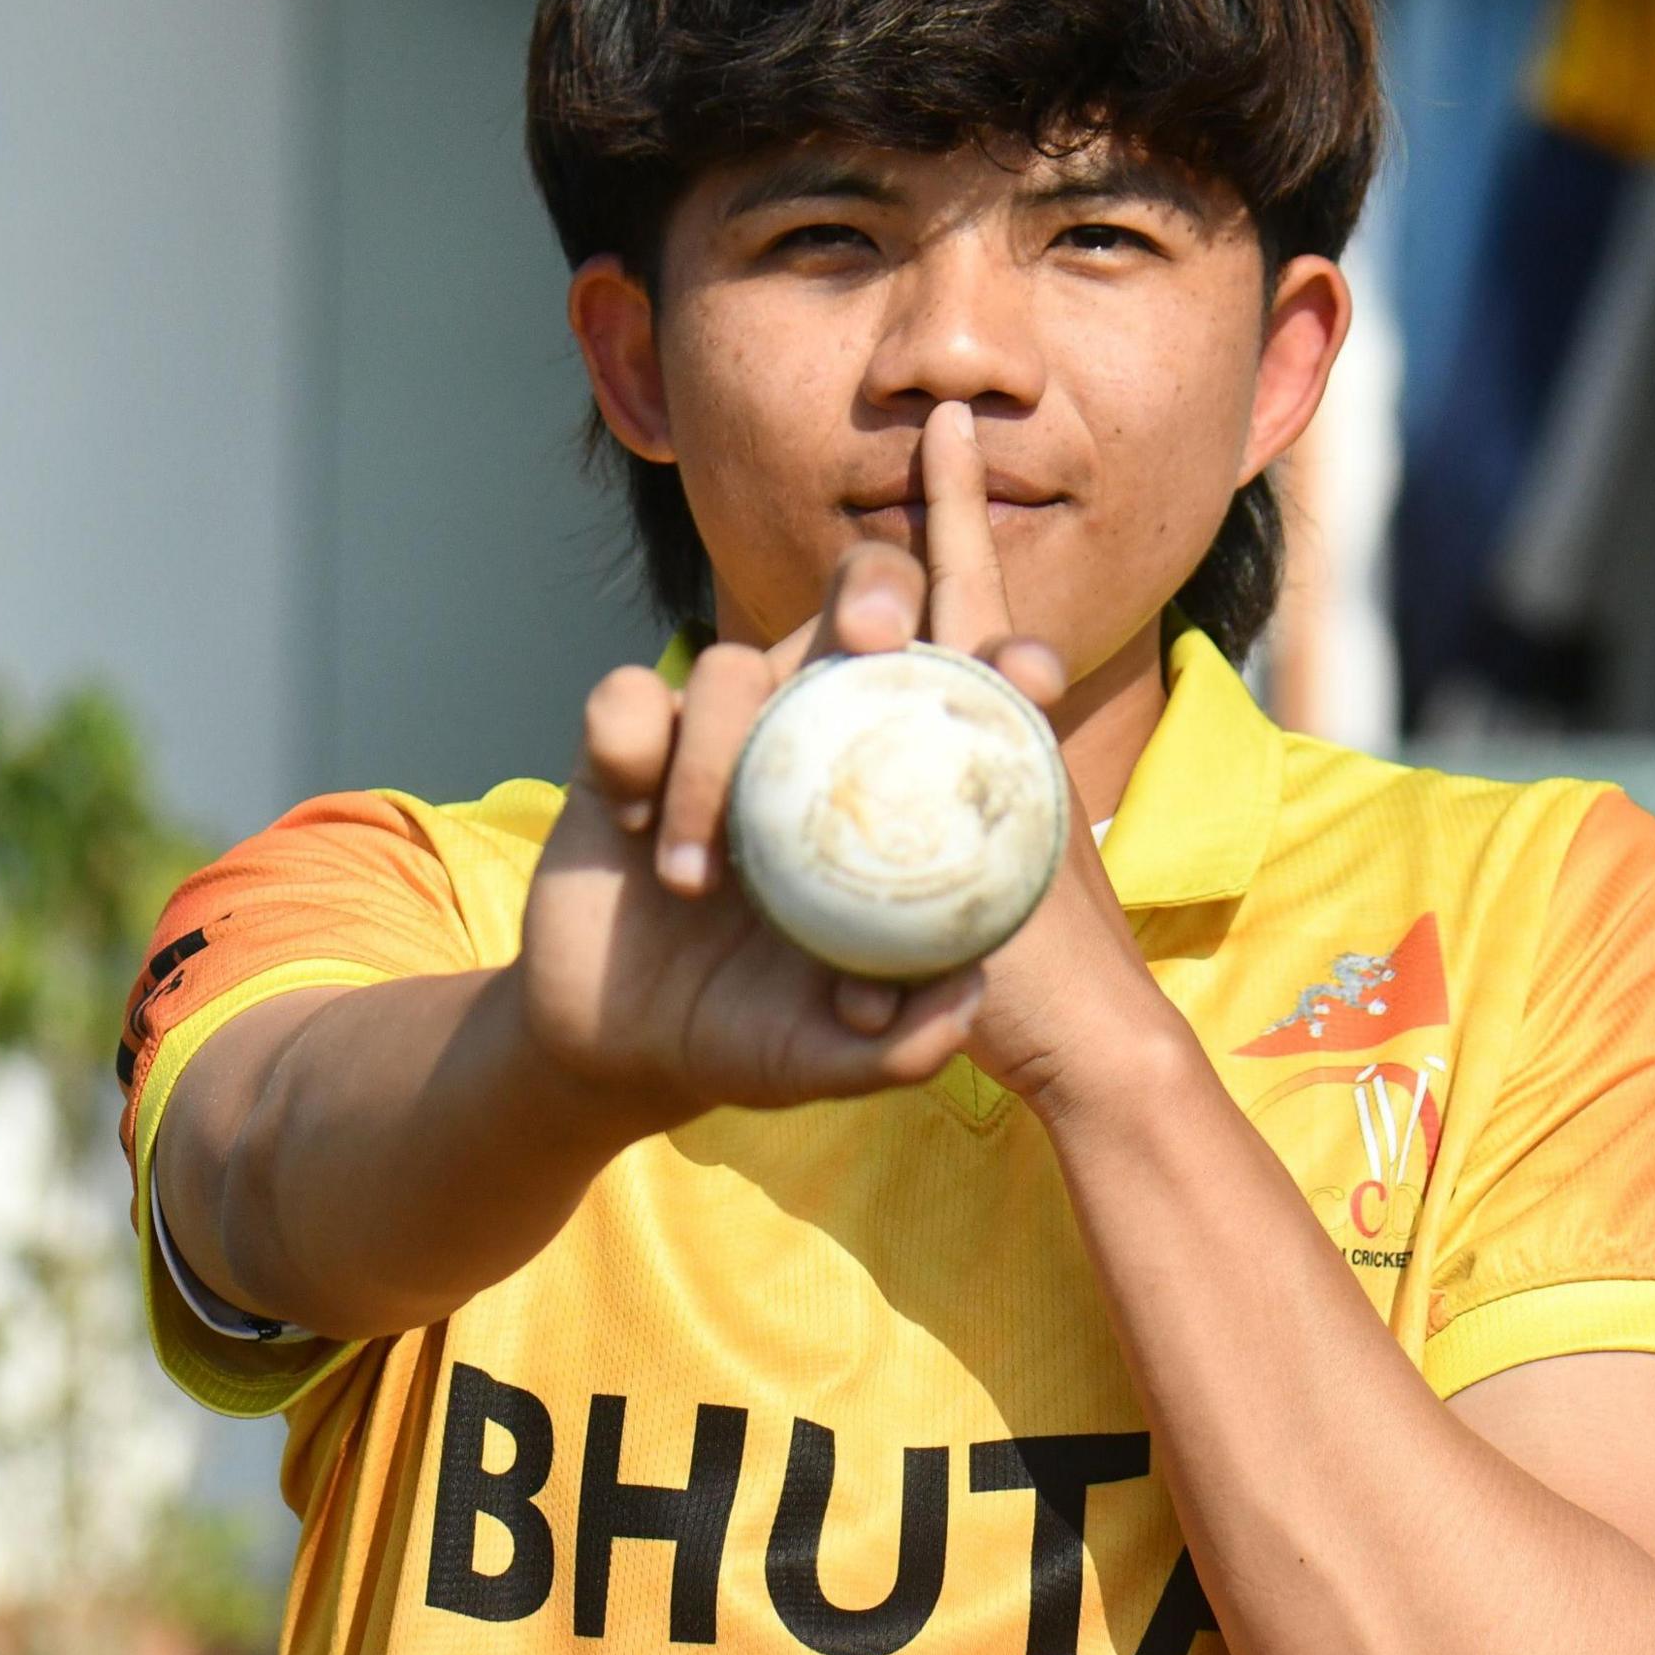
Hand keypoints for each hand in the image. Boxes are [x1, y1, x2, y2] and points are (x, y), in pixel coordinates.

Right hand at [513, 402, 1074, 1124]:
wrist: (620, 1048)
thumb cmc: (749, 1037)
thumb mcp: (830, 1059)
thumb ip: (904, 1044)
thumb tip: (967, 988)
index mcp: (890, 796)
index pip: (963, 699)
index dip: (1007, 667)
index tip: (1034, 678)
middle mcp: (812, 740)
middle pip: (859, 607)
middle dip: (875, 595)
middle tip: (871, 642)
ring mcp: (721, 734)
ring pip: (728, 668)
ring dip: (710, 764)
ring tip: (692, 881)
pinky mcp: (629, 745)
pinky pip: (627, 699)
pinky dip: (632, 748)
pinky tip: (633, 826)